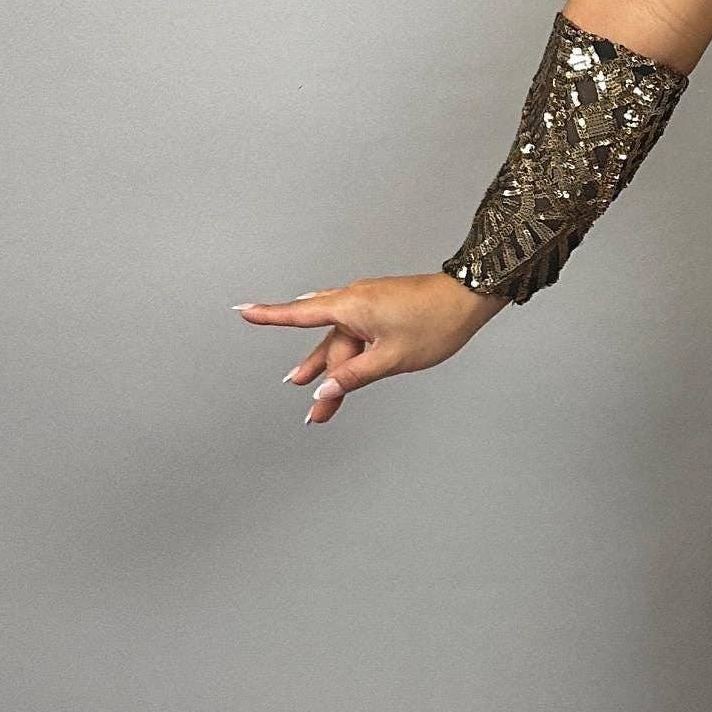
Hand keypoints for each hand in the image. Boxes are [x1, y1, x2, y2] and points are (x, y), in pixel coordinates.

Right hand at [232, 270, 503, 425]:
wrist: (469, 296)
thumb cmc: (435, 321)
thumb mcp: (392, 358)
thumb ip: (355, 376)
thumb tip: (326, 391)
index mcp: (351, 306)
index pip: (299, 313)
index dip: (268, 315)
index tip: (241, 311)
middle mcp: (354, 301)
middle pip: (327, 344)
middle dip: (319, 379)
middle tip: (312, 415)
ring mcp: (368, 304)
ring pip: (342, 343)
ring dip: (334, 372)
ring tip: (318, 402)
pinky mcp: (381, 309)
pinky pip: (356, 335)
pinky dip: (351, 356)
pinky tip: (342, 369)